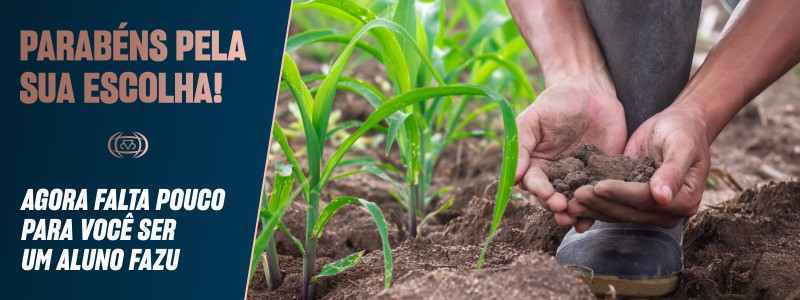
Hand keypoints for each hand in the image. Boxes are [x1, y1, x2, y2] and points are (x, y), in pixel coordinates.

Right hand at [516, 70, 626, 230]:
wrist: (591, 90)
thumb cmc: (557, 101)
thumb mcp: (533, 119)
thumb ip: (520, 145)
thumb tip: (513, 177)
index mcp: (536, 164)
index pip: (533, 182)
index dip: (538, 190)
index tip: (545, 193)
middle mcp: (555, 176)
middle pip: (552, 198)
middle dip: (555, 206)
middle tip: (562, 208)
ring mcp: (579, 178)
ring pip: (574, 202)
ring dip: (573, 213)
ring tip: (576, 219)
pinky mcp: (602, 176)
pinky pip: (599, 195)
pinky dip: (596, 209)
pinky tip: (594, 220)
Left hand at [567, 103, 710, 229]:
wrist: (679, 124)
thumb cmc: (683, 131)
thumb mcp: (681, 145)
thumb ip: (673, 171)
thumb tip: (662, 197)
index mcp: (683, 200)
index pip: (646, 200)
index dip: (622, 194)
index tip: (599, 186)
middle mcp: (665, 211)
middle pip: (628, 211)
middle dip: (601, 203)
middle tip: (576, 195)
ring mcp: (647, 209)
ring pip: (616, 212)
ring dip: (592, 208)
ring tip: (569, 201)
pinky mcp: (631, 201)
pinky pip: (610, 205)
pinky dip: (592, 204)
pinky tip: (572, 200)